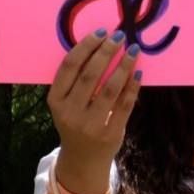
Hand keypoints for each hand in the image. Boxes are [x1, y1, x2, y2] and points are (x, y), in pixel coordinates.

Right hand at [47, 31, 141, 193]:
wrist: (82, 159)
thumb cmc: (75, 122)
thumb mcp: (65, 103)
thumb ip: (76, 81)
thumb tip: (100, 45)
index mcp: (55, 100)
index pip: (69, 67)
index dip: (85, 47)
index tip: (100, 33)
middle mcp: (70, 112)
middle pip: (90, 75)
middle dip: (106, 52)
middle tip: (119, 36)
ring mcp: (90, 125)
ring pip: (109, 89)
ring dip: (123, 66)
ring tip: (133, 50)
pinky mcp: (110, 134)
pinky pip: (124, 105)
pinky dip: (132, 87)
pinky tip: (138, 73)